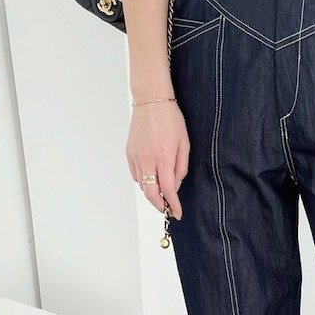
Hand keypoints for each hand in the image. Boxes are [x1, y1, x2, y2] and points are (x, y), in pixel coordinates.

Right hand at [126, 99, 189, 219]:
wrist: (151, 101)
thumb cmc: (171, 120)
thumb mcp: (184, 144)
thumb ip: (181, 168)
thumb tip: (175, 186)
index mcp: (164, 158)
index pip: (168, 190)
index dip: (174, 205)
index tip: (178, 213)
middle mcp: (147, 160)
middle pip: (150, 193)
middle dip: (159, 205)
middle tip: (168, 209)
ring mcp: (135, 156)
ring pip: (142, 185)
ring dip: (152, 193)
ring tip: (162, 192)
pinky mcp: (129, 153)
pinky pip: (136, 175)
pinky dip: (144, 181)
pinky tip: (152, 177)